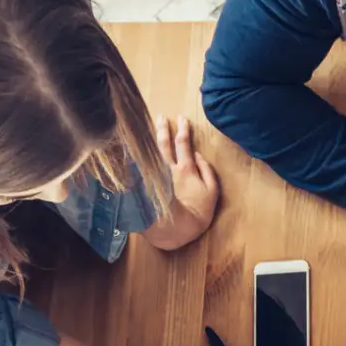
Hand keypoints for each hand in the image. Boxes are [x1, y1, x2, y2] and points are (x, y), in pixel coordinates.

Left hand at [140, 115, 218, 251]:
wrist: (174, 228)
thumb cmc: (197, 212)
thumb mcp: (211, 192)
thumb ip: (206, 171)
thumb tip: (198, 154)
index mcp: (185, 168)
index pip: (183, 143)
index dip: (183, 129)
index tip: (181, 118)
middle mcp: (168, 168)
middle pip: (164, 143)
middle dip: (163, 128)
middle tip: (161, 117)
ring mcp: (155, 176)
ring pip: (151, 151)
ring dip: (151, 138)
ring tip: (148, 128)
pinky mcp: (146, 185)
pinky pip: (142, 165)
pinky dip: (138, 155)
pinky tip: (133, 150)